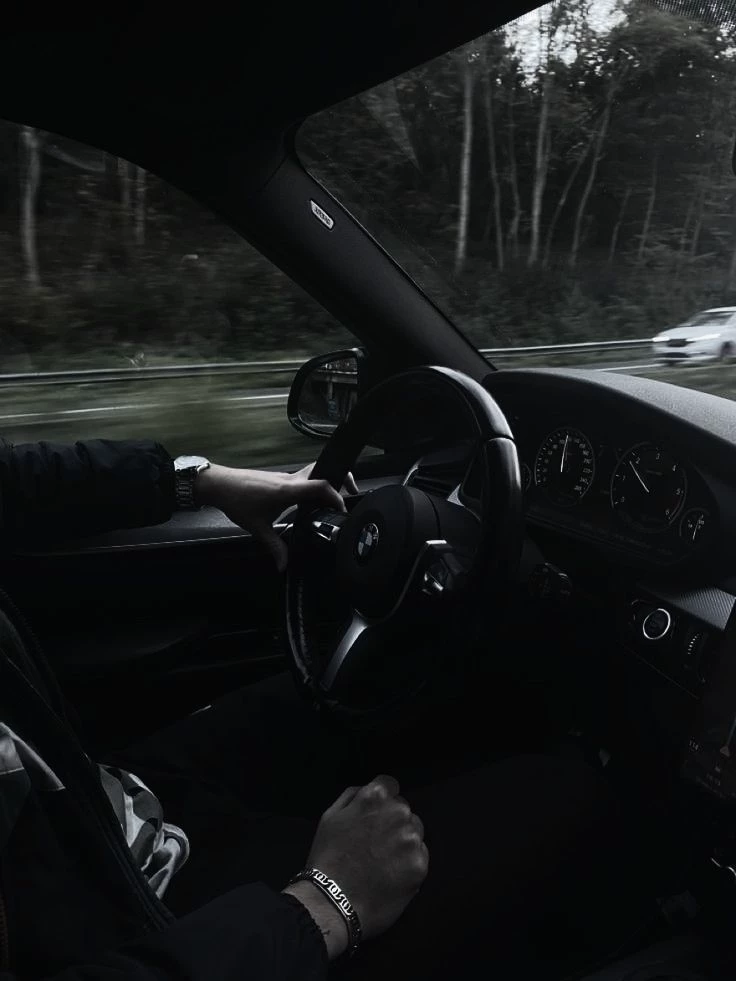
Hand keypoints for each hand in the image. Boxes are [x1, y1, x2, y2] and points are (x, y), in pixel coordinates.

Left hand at [194, 461, 358, 570]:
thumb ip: (275, 547)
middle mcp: (289, 480)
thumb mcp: (257, 528)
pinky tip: (308, 502)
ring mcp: (285, 476)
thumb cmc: (237, 502)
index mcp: (287, 490)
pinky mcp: (279, 478)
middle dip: (340, 480)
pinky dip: (312, 487)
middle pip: (322, 471)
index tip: (342, 509)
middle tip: (349, 494)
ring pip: (313, 473)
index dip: (336, 496)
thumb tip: (284, 565)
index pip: (320, 486)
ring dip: (325, 483)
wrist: (219, 484)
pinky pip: (303, 479)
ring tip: (330, 501)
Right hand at [285, 775, 427, 953]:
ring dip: (403, 841)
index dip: (381, 801)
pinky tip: (390, 874)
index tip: (375, 816)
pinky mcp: (420, 865)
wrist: (332, 903)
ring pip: (414, 832)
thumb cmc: (327, 858)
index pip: (390, 785)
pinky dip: (408, 863)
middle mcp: (398, 813)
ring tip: (382, 861)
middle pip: (403, 810)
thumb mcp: (331, 816)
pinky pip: (420, 856)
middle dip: (392, 821)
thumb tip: (371, 790)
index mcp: (375, 797)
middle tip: (375, 843)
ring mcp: (411, 839)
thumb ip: (354, 796)